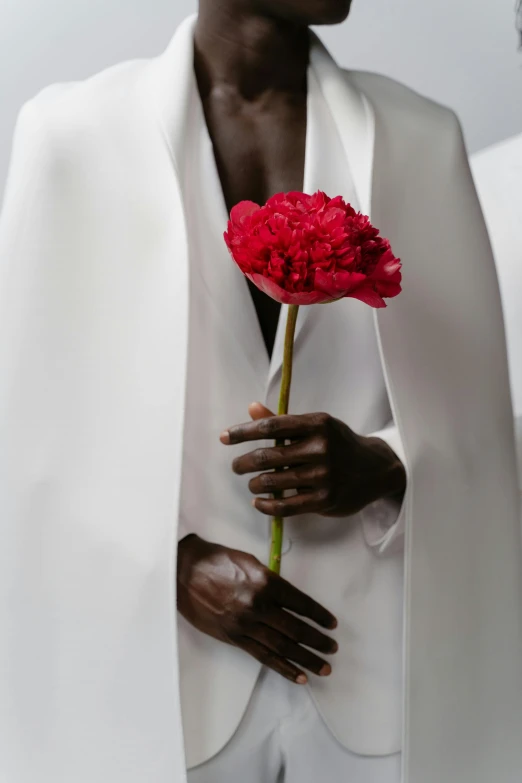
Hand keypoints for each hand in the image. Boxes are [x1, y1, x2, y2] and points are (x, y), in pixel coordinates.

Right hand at [177, 534, 337, 683]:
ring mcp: (245, 624)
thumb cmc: (218, 560)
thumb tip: (290, 598)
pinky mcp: (233, 637)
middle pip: (296, 628)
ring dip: (306, 659)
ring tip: (323, 668)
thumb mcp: (251, 562)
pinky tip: (297, 676)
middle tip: (332, 648)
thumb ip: (272, 580)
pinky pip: (262, 655)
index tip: (331, 624)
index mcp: (266, 582)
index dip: (319, 615)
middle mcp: (258, 605)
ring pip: (282, 646)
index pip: (301, 603)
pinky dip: (282, 667)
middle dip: (317, 640)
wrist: (185, 571)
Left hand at [220, 403, 405, 517]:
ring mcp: (324, 475)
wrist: (375, 468)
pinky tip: (258, 502)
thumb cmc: (338, 443)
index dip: (243, 432)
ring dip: (254, 484)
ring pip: (273, 481)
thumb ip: (282, 420)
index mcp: (317, 423)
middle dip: (244, 462)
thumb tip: (250, 408)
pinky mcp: (325, 500)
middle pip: (268, 455)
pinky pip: (285, 505)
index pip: (271, 426)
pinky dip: (266, 505)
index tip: (224, 437)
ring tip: (251, 483)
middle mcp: (321, 448)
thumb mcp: (316, 426)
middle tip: (236, 466)